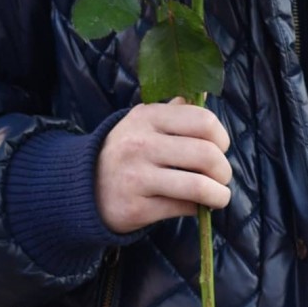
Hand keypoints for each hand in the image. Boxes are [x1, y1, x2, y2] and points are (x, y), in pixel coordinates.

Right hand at [95, 98, 231, 233]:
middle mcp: (141, 144)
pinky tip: (195, 205)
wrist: (84, 187)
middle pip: (206, 154)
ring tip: (218, 196)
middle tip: (222, 176)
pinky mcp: (136, 207)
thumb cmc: (125, 151)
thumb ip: (173, 111)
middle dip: (224, 170)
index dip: (222, 137)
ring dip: (218, 194)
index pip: (203, 121)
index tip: (221, 147)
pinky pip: (183, 208)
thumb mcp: (142, 123)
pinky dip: (197, 208)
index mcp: (147, 117)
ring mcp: (137, 177)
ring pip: (198, 186)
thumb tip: (202, 97)